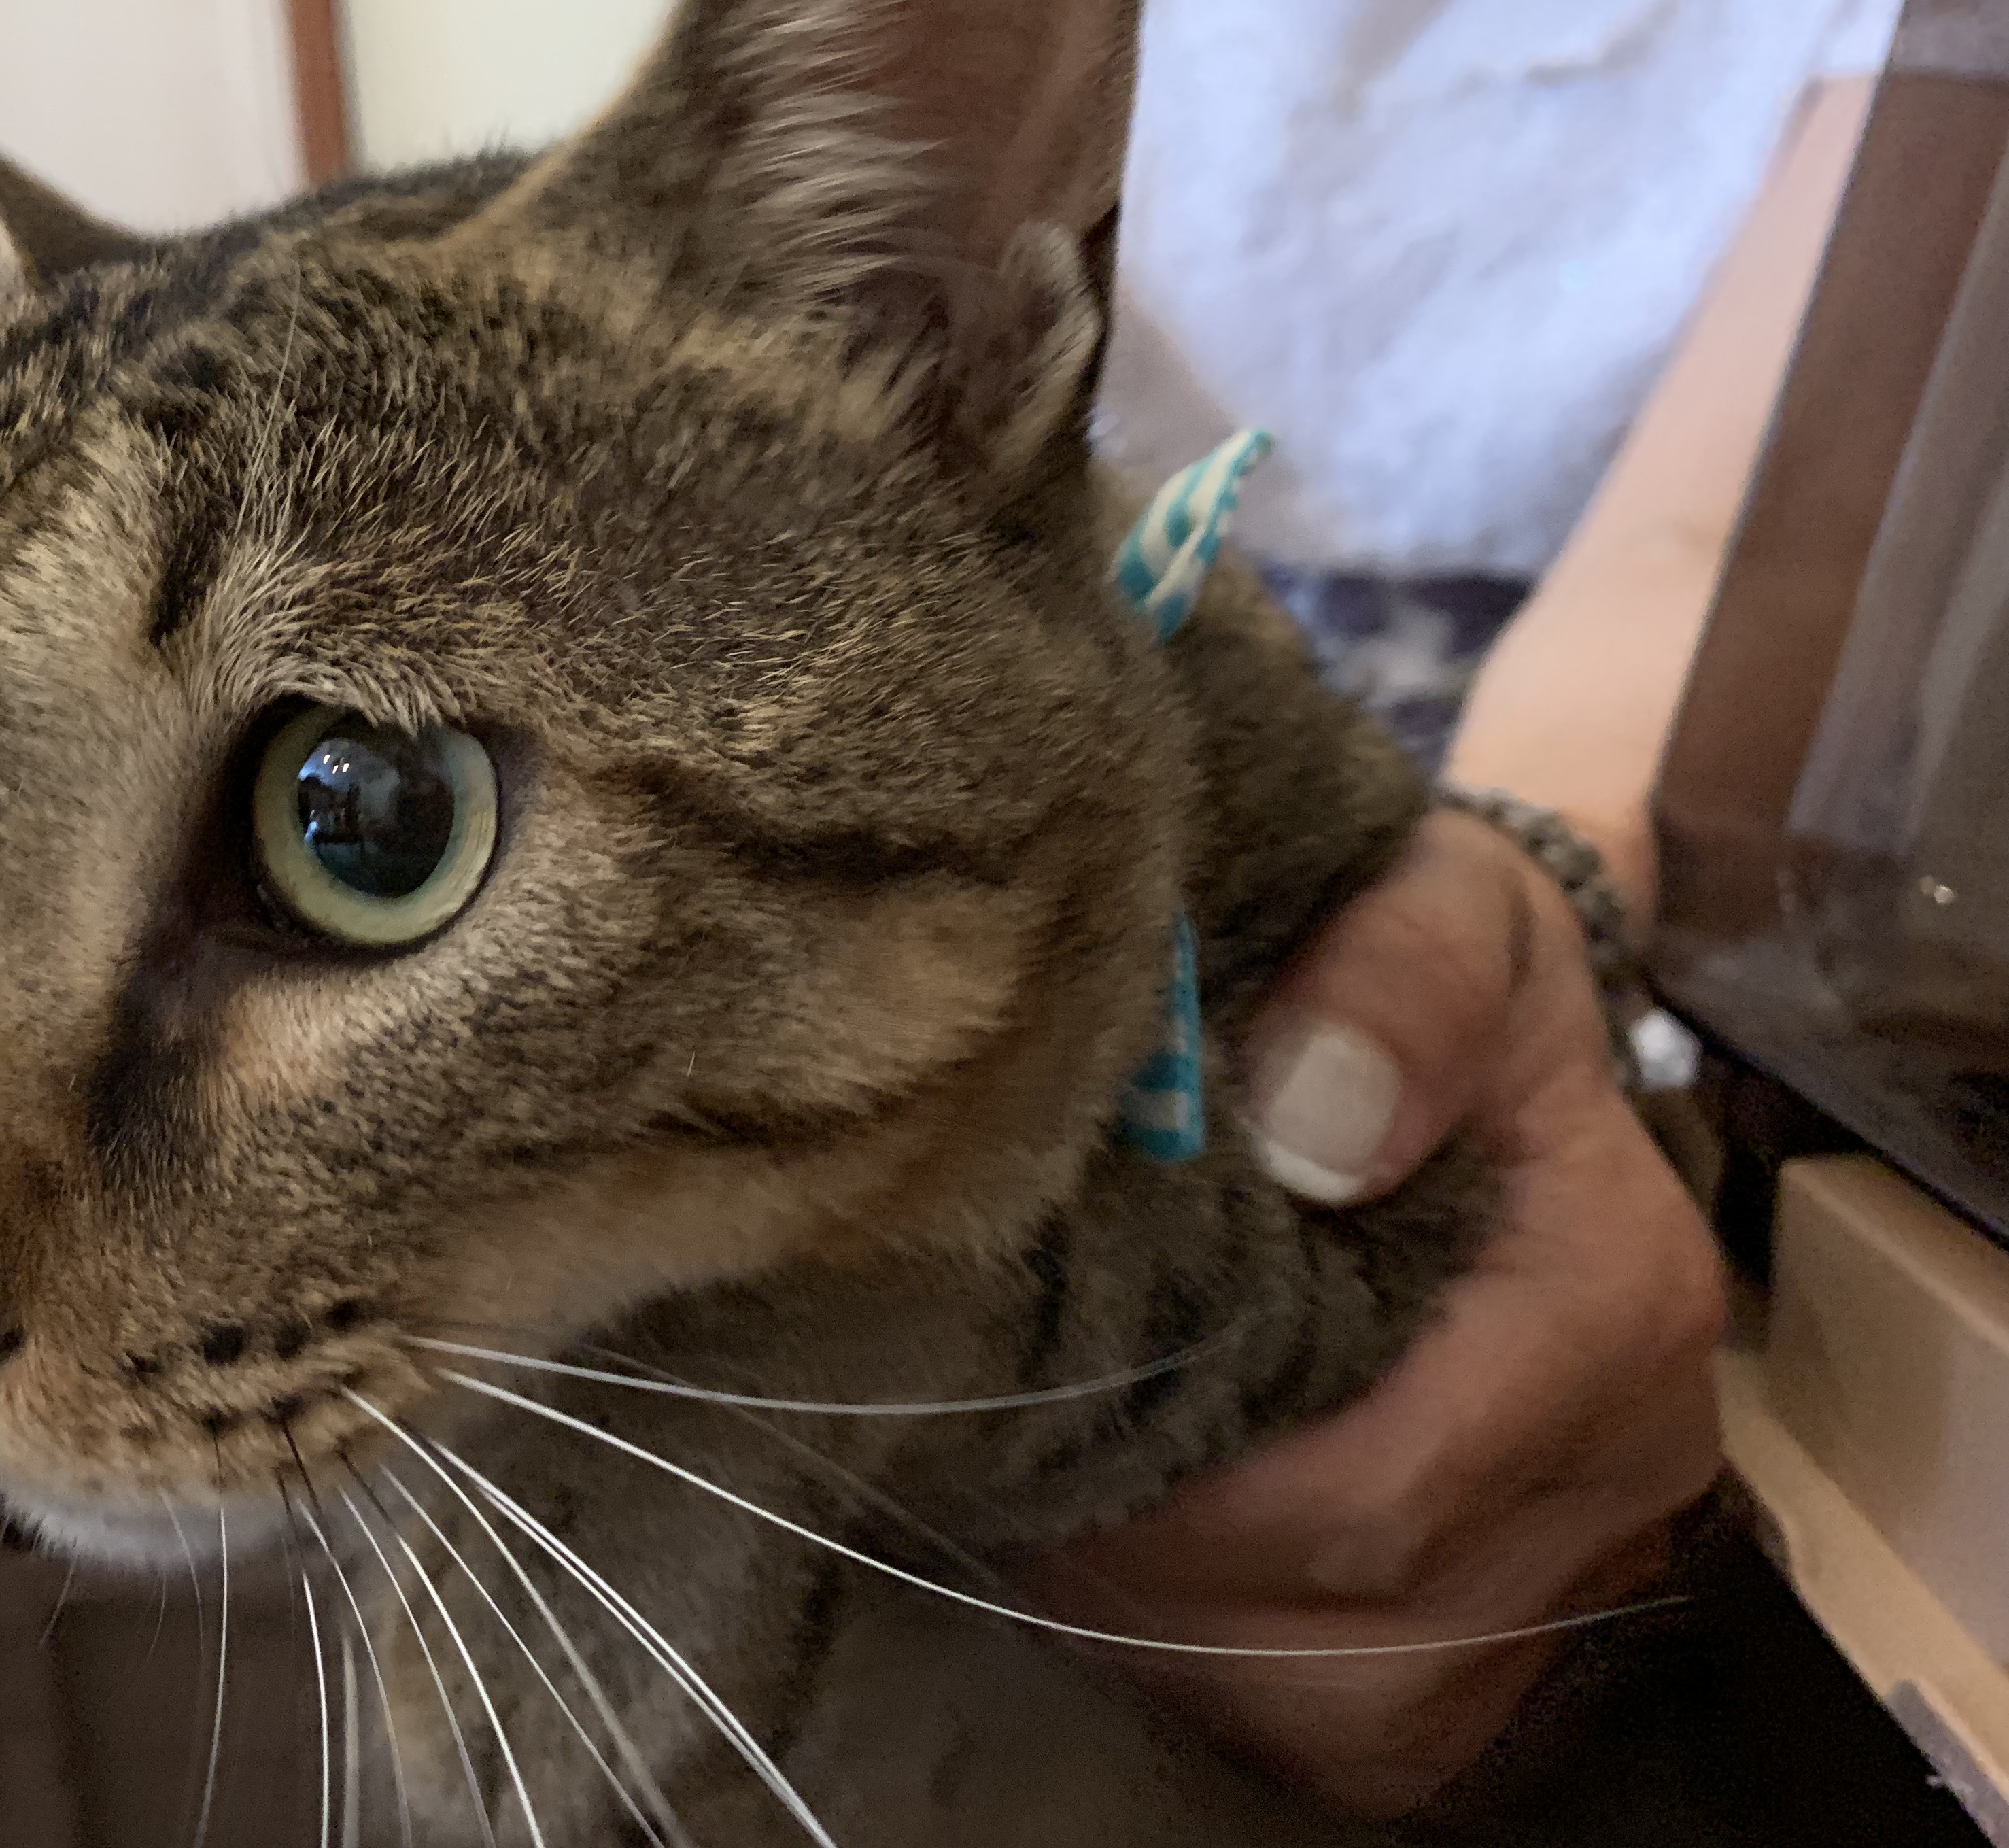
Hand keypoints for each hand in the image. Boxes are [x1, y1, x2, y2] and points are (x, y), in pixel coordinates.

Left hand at [1024, 811, 1726, 1817]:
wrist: (1457, 1012)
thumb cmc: (1414, 949)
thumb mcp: (1421, 897)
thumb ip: (1390, 980)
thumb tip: (1318, 1127)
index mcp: (1610, 1294)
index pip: (1375, 1489)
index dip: (1177, 1483)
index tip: (1027, 1397)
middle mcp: (1624, 1461)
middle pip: (1348, 1617)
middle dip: (1145, 1557)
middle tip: (998, 1446)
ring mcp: (1573, 1559)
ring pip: (1341, 1700)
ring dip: (1167, 1623)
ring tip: (1052, 1487)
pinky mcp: (1509, 1615)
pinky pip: (1352, 1726)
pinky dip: (1217, 1658)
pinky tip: (1130, 1543)